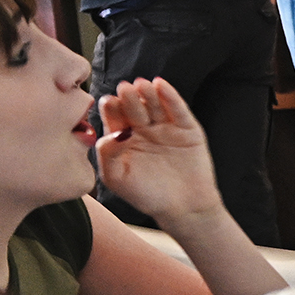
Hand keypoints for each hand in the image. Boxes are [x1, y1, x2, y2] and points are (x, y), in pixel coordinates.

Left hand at [94, 77, 221, 224]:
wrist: (184, 208)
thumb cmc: (146, 196)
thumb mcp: (117, 178)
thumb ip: (107, 155)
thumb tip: (112, 132)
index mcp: (122, 137)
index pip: (114, 116)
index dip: (112, 107)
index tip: (109, 102)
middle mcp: (143, 128)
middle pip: (134, 106)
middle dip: (129, 97)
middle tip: (125, 89)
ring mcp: (165, 127)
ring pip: (154, 104)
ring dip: (147, 93)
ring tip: (142, 85)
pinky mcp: (187, 129)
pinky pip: (178, 110)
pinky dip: (170, 96)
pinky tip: (161, 85)